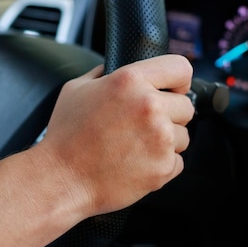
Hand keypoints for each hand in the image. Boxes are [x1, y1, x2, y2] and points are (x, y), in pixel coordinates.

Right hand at [36, 54, 194, 217]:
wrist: (61, 178)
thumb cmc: (66, 136)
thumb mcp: (76, 89)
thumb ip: (103, 73)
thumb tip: (116, 67)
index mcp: (130, 81)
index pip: (180, 68)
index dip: (178, 80)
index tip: (173, 90)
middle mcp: (149, 106)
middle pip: (186, 106)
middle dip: (169, 115)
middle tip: (142, 126)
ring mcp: (160, 138)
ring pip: (183, 136)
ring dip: (165, 141)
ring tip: (135, 146)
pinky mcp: (163, 167)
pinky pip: (177, 161)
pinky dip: (161, 164)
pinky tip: (136, 163)